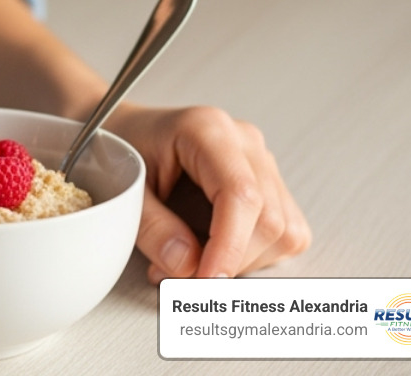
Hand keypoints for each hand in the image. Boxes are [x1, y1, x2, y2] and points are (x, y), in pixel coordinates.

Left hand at [106, 104, 311, 282]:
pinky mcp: (270, 184)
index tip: (206, 279)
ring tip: (190, 263)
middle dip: (229, 261)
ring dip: (241, 263)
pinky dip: (254, 257)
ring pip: (283, 231)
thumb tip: (186, 266)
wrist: (126, 134)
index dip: (229, 245)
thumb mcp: (125, 187)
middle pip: (268, 219)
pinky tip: (215, 253)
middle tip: (181, 279)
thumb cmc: (124, 150)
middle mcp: (244, 142)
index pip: (241, 194)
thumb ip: (151, 226)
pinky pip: (286, 233)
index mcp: (207, 130)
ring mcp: (262, 163)